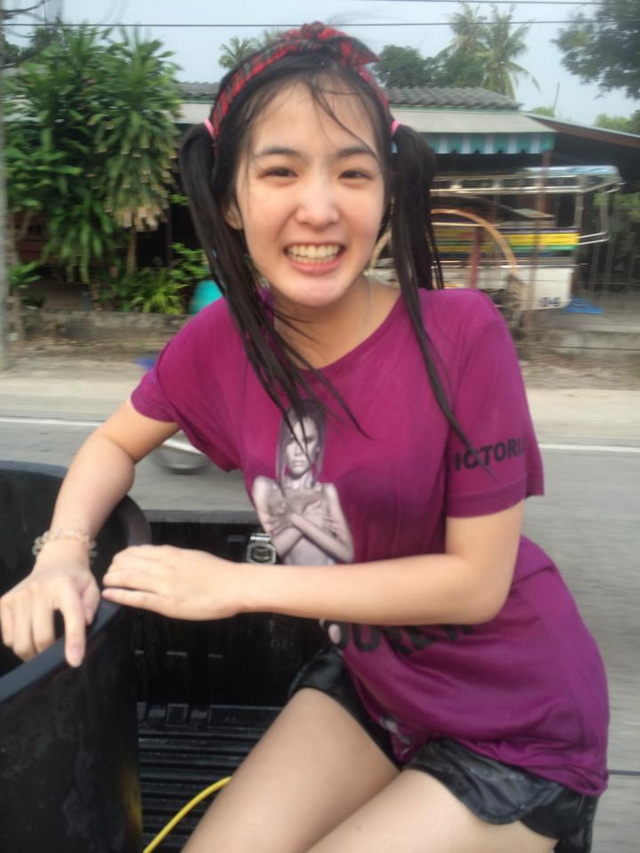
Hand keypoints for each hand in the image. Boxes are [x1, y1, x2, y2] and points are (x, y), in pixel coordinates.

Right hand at [0, 557, 99, 667]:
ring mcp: (18, 596)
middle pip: (42, 637)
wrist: (55, 560)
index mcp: (64, 586)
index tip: (75, 661)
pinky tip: (29, 636)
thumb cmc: (76, 578)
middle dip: (49, 654)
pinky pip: (8, 637)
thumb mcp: (91, 587)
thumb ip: (92, 605)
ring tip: (41, 650)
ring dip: (32, 653)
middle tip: (55, 655)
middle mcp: (38, 590)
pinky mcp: (4, 602)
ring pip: (21, 642)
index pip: (72, 615)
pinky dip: (18, 644)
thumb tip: (86, 624)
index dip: (74, 641)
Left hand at [102, 545, 244, 620]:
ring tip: (105, 582)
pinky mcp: (167, 603)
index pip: (139, 551)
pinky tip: (109, 595)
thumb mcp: (193, 556)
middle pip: (130, 563)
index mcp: (172, 554)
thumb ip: (175, 556)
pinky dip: (120, 595)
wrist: (234, 586)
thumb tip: (160, 553)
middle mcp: (165, 567)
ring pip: (130, 578)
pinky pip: (138, 598)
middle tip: (108, 572)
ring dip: (113, 579)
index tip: (118, 559)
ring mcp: (165, 585)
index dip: (124, 555)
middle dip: (115, 567)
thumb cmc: (218, 573)